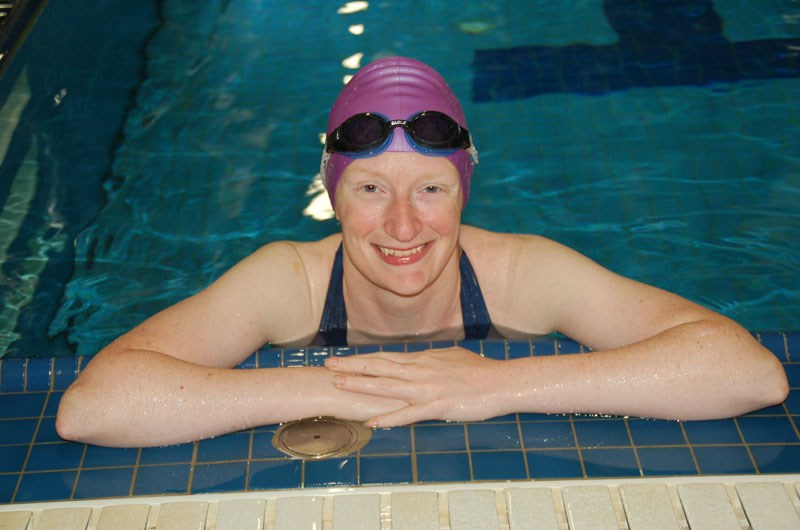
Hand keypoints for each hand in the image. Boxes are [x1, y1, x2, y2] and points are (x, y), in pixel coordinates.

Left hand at [324, 347, 509, 426]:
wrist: (501, 382)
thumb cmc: (479, 371)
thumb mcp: (451, 358)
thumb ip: (431, 359)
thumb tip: (419, 358)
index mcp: (422, 360)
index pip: (384, 358)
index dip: (361, 359)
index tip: (340, 359)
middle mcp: (419, 371)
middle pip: (379, 368)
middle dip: (351, 367)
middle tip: (327, 365)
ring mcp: (427, 388)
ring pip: (387, 386)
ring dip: (361, 385)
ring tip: (337, 384)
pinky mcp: (438, 406)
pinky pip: (408, 413)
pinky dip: (388, 417)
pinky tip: (371, 422)